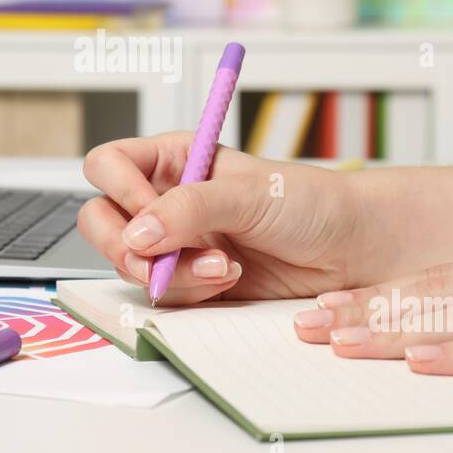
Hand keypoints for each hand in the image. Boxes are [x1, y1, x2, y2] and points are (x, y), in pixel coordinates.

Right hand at [79, 132, 375, 304]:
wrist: (351, 250)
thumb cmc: (310, 203)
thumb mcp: (248, 193)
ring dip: (171, 272)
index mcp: (172, 158)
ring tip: (224, 266)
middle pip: (101, 220)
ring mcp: (175, 243)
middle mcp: (166, 199)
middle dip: (128, 245)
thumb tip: (138, 233)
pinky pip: (162, 294)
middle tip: (163, 255)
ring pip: (130, 263)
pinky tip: (230, 279)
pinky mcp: (190, 280)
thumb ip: (188, 208)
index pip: (108, 165)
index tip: (147, 210)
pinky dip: (190, 291)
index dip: (117, 189)